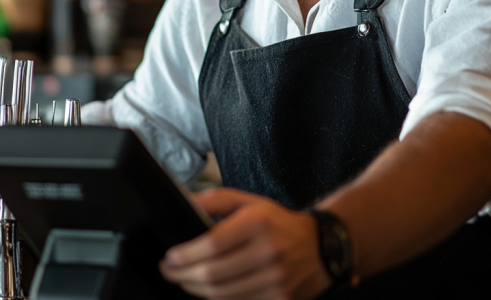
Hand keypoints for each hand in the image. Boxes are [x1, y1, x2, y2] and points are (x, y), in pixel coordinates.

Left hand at [159, 188, 331, 299]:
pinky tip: (207, 290)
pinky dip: (218, 299)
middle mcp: (268, 251)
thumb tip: (185, 202)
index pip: (212, 244)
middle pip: (213, 274)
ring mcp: (275, 279)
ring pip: (222, 294)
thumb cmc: (279, 222)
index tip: (170, 257)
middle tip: (169, 271)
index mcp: (258, 223)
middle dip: (183, 275)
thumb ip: (216, 200)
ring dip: (195, 290)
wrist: (321, 246)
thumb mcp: (250, 202)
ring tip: (184, 280)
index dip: (185, 255)